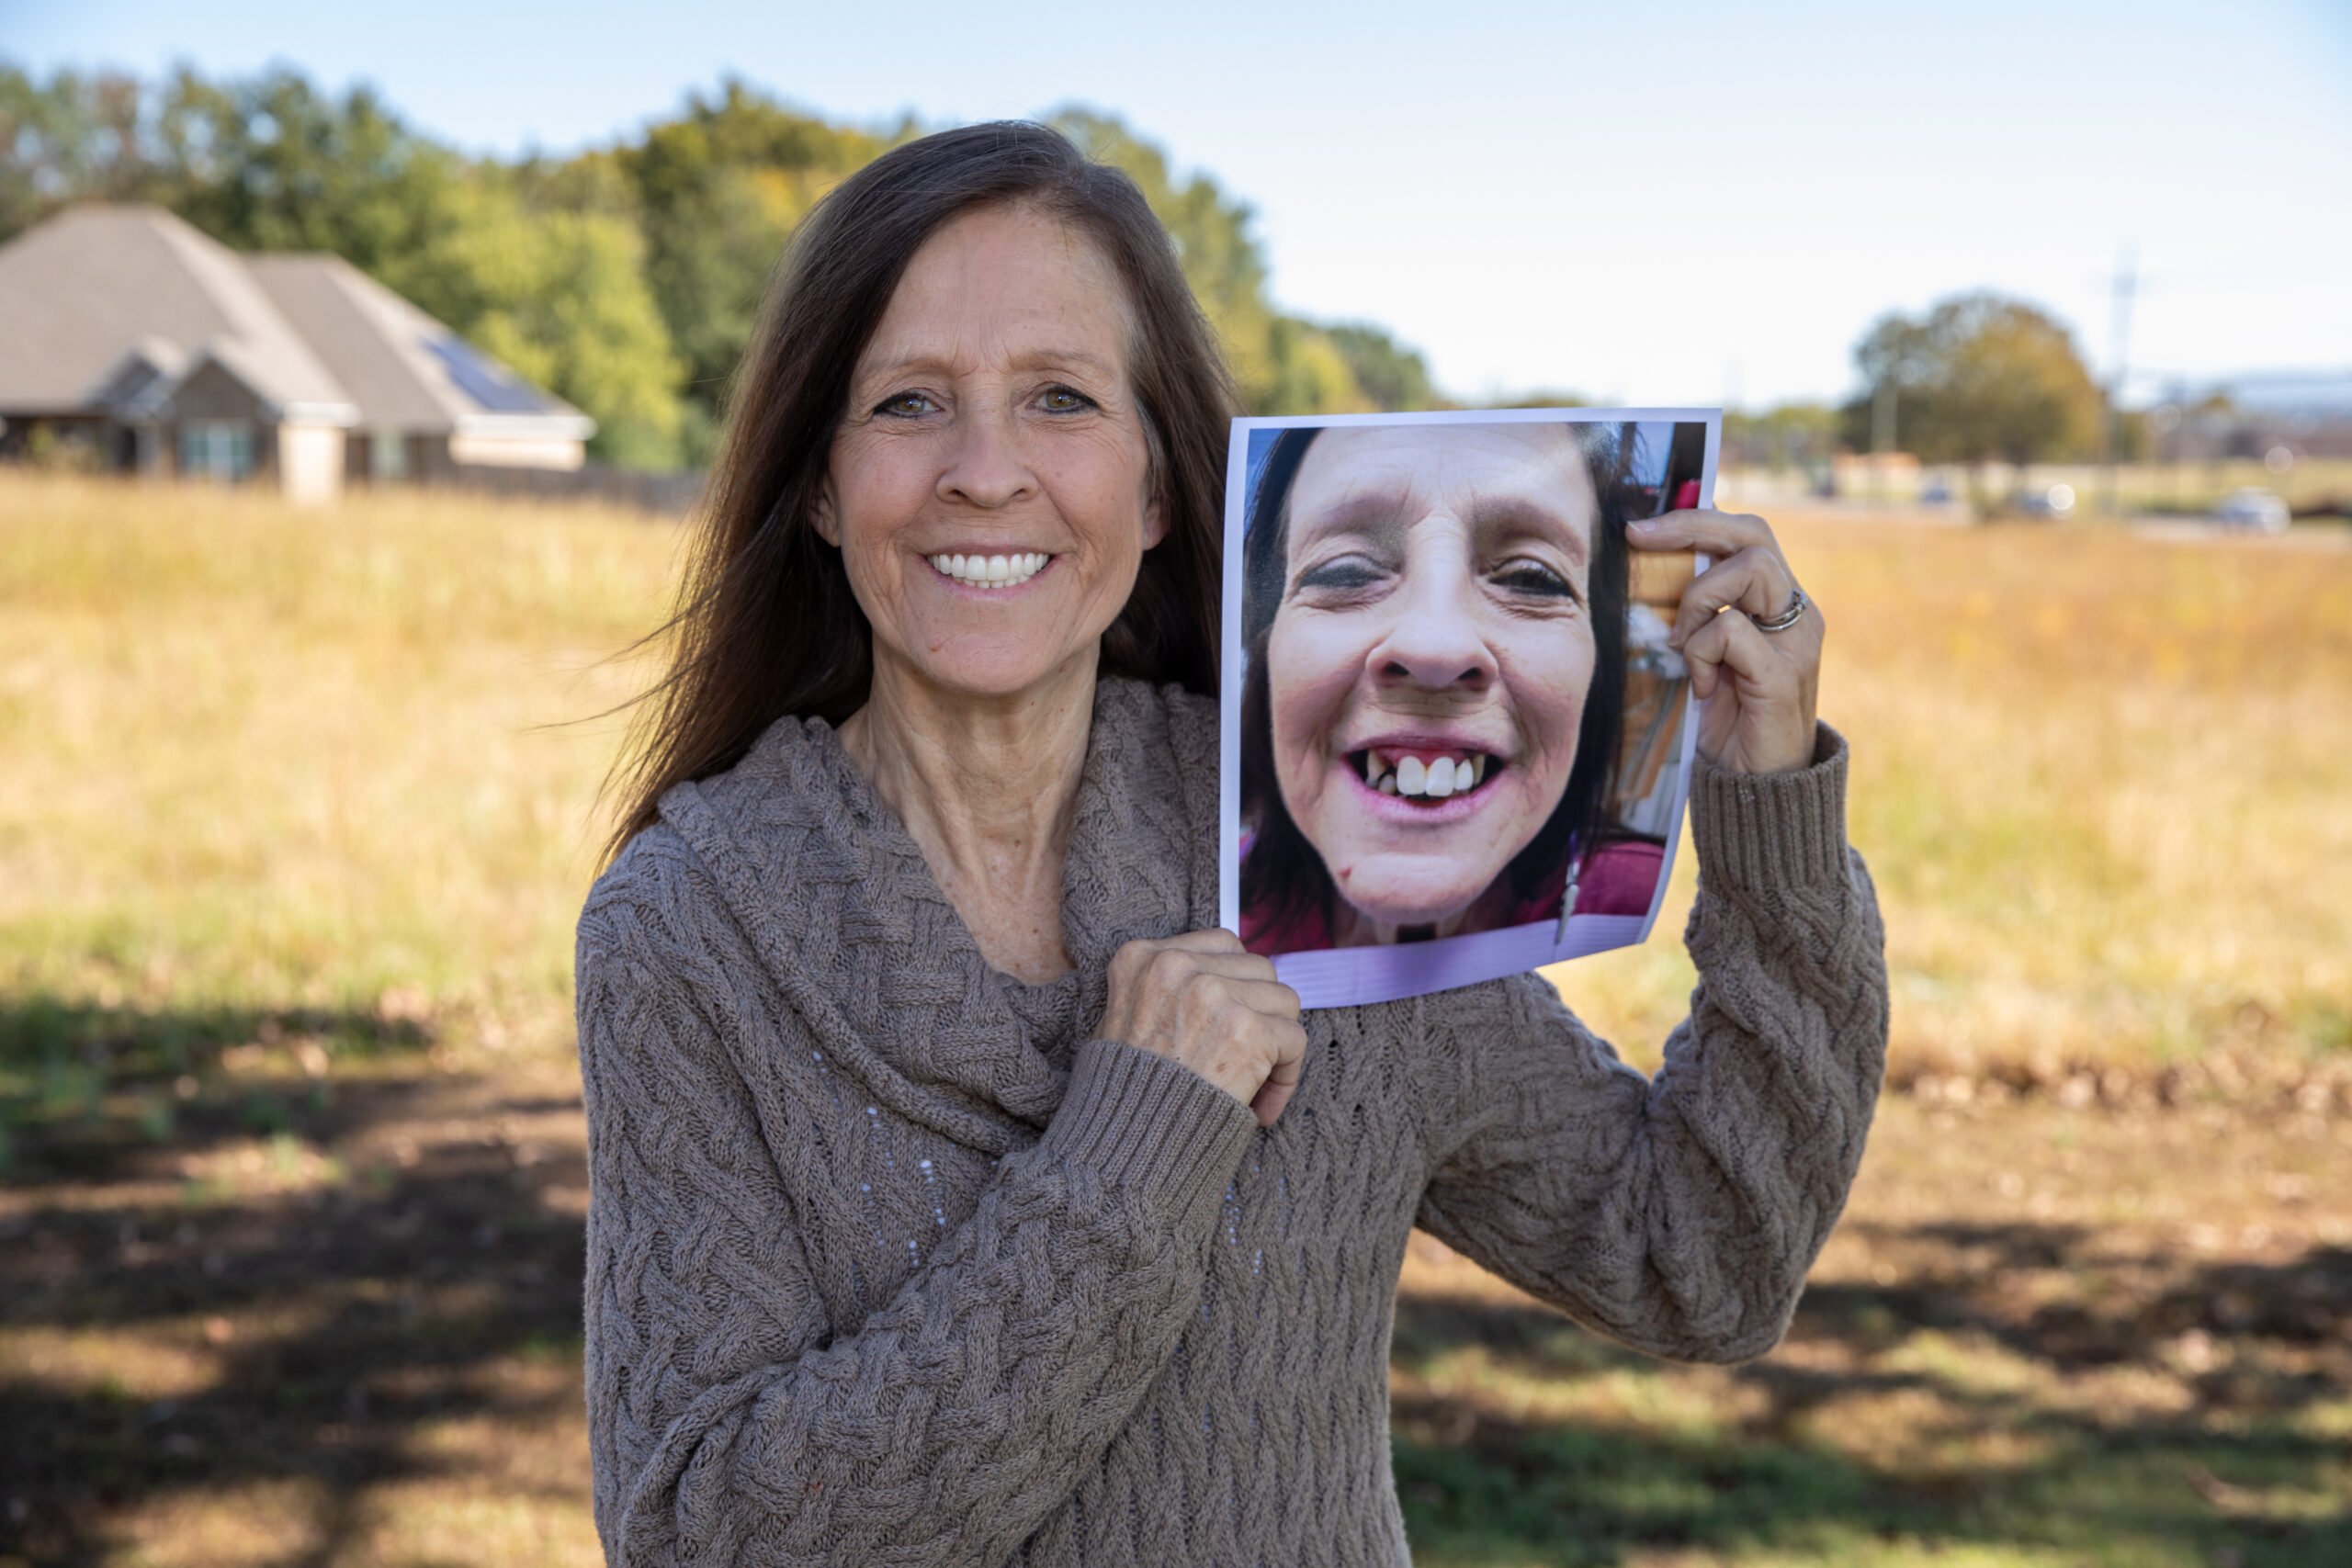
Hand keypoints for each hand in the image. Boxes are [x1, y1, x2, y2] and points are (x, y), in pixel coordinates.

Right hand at [1101, 929, 1306, 1126]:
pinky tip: (1261, 1104)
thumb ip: (1166, 990)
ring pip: (1283, 1000)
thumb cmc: (1123, 1092)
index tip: (1232, 1018)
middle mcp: (1177, 966)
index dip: (1236, 983)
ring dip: (1276, 1041)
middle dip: (1259, 1012)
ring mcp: (1214, 995)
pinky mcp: (1247, 1030)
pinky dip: (1286, 1075)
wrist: (1124, 1142)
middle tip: (1245, 1055)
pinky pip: (1295, 1039)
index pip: (1224, 945)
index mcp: (1143, 957)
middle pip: (1259, 969)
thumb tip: (1224, 982)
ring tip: (1252, 1081)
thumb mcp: (1120, 1019)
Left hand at [1629, 508, 1822, 775]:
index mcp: (1782, 604)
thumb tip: (1646, 569)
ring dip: (1697, 603)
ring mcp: (1797, 642)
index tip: (1640, 528)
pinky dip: (1700, 653)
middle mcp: (1799, 614)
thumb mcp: (1708, 656)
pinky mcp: (1784, 675)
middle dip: (1689, 527)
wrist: (1761, 791)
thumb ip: (1697, 615)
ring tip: (1683, 648)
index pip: (1748, 534)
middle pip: (1753, 535)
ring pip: (1747, 571)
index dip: (1695, 520)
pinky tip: (1702, 687)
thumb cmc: (1729, 723)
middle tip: (1639, 539)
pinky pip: (1730, 631)